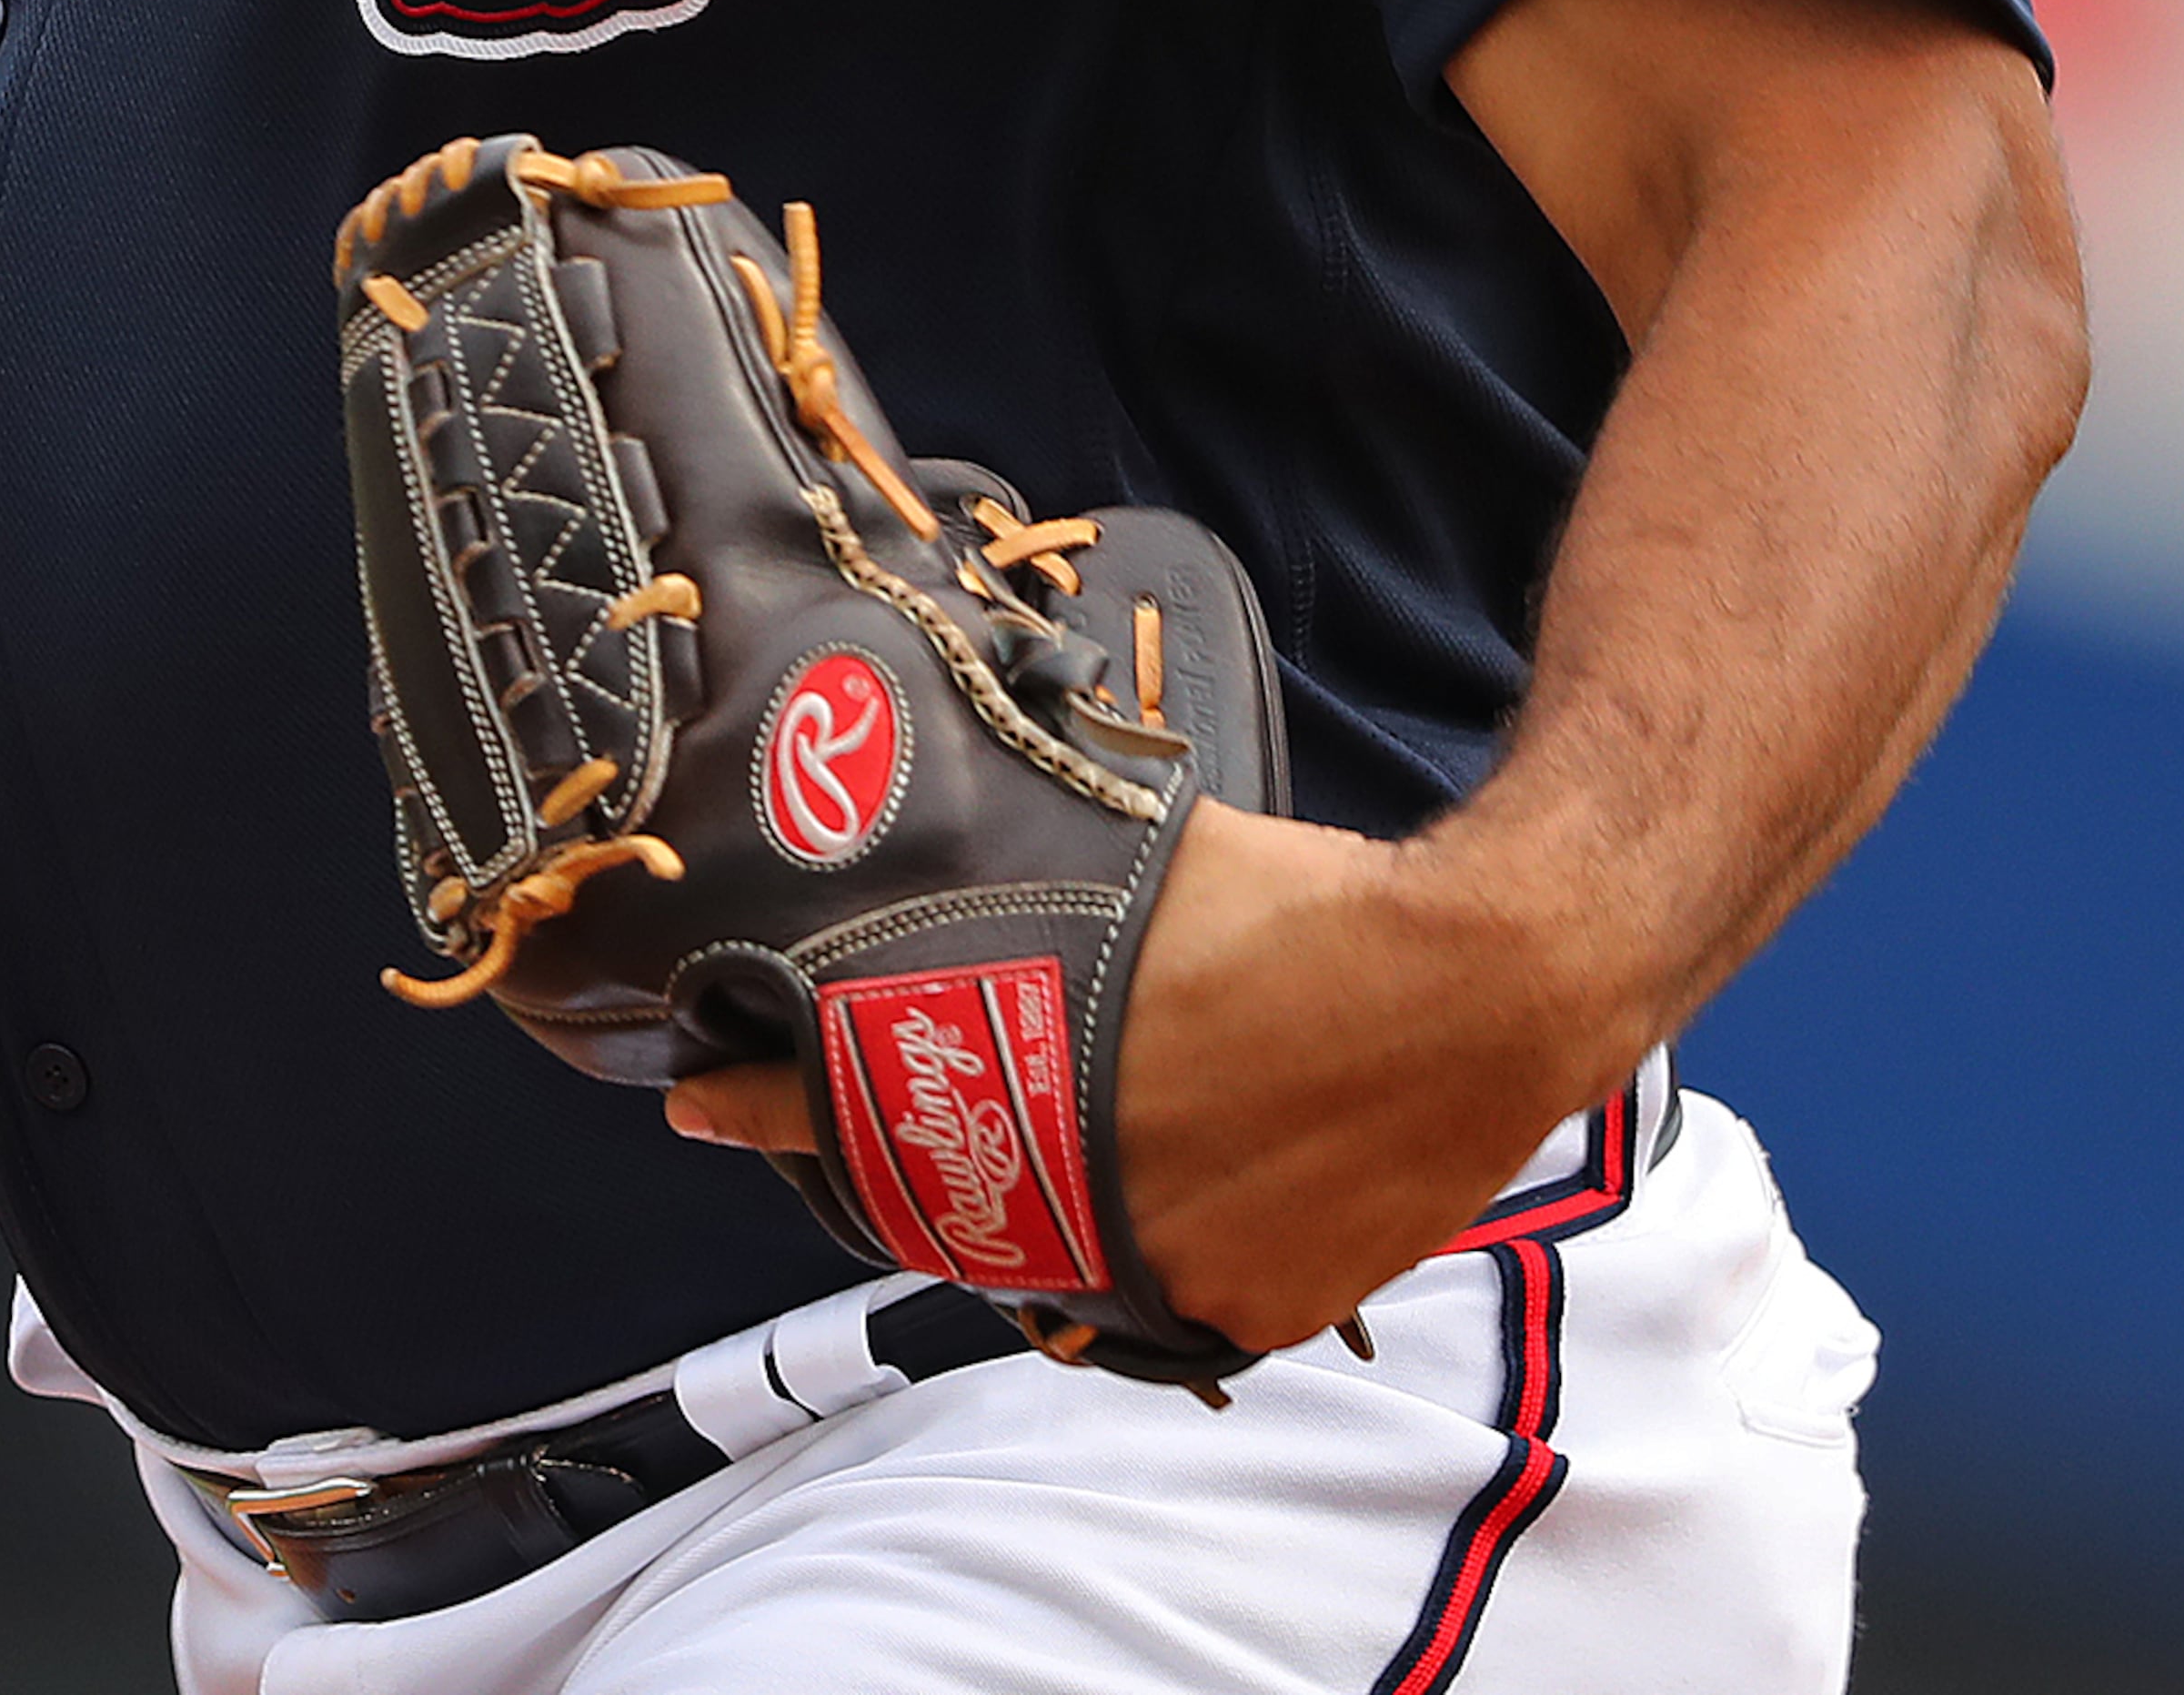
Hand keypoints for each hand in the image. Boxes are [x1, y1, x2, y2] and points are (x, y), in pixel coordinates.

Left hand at [665, 798, 1602, 1354]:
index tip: (696, 1095)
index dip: (777, 1102)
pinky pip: (1167, 1291)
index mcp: (1063, 1089)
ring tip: (1019, 1141)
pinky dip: (1153, 1245)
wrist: (1487, 982)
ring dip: (1030, 1203)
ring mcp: (1179, 1267)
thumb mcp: (1159, 878)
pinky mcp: (1258, 1306)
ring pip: (1063, 1250)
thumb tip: (980, 900)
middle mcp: (1101, 1199)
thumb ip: (1058, 916)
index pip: (870, 1106)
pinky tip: (1166, 1194)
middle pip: (954, 1195)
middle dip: (877, 1152)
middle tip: (798, 1118)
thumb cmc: (1317, 906)